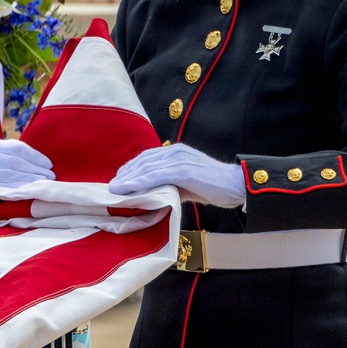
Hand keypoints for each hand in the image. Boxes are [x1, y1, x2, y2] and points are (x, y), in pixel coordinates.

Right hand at [0, 137, 55, 189]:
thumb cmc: (5, 165)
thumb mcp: (12, 155)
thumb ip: (26, 155)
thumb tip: (47, 164)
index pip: (19, 149)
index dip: (36, 157)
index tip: (49, 165)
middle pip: (16, 162)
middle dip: (35, 169)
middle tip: (50, 175)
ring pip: (11, 175)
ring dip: (30, 179)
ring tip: (44, 182)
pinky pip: (6, 187)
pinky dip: (20, 187)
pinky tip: (31, 189)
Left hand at [109, 143, 245, 207]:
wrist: (236, 186)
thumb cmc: (213, 187)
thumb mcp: (187, 183)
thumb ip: (170, 184)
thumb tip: (152, 195)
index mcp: (176, 152)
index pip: (147, 158)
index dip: (130, 169)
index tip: (117, 180)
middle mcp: (175, 152)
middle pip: (143, 161)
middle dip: (125, 174)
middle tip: (110, 187)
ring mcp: (180, 160)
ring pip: (147, 168)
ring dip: (128, 179)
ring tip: (114, 190)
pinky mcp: (184, 170)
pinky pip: (157, 176)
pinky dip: (140, 182)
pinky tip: (128, 189)